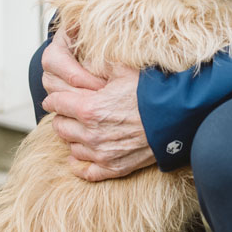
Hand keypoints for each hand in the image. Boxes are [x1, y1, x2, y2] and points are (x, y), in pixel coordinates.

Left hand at [42, 30, 155, 180]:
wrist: (175, 118)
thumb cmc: (151, 92)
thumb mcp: (124, 70)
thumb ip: (99, 65)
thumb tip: (85, 60)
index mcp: (89, 108)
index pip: (55, 103)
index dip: (56, 97)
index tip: (58, 96)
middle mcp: (90, 134)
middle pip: (59, 126)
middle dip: (63, 117)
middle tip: (72, 111)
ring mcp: (101, 153)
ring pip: (71, 147)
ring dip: (74, 137)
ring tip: (83, 128)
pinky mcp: (113, 168)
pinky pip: (86, 171)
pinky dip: (81, 163)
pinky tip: (83, 155)